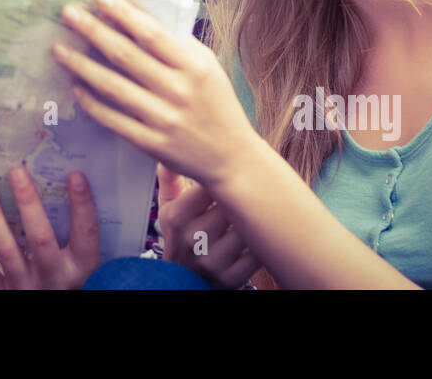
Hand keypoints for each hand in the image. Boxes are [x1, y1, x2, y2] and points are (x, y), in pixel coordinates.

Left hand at [0, 166, 99, 288]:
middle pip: (40, 238)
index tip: (74, 175)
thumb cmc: (66, 281)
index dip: (82, 205)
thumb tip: (65, 184)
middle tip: (16, 171)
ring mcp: (26, 287)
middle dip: (28, 203)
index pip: (86, 234)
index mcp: (80, 268)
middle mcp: (54, 278)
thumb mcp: (80, 262)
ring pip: (7, 251)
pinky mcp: (2, 294)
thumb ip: (75, 233)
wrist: (51, 315)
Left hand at [54, 0, 262, 189]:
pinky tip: (75, 87)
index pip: (152, 34)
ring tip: (59, 49)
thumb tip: (138, 20)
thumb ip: (178, 45)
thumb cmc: (217, 104)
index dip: (123, 14)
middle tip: (68, 13)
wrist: (231, 157)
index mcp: (194, 66)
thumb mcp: (208, 67)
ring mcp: (163, 119)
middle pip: (126, 56)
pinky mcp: (151, 143)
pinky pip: (113, 120)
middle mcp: (178, 91)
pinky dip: (92, 103)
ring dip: (82, 66)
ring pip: (113, 87)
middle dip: (93, 31)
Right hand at [157, 164, 259, 288]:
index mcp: (176, 216)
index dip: (226, 178)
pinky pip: (258, 254)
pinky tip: (258, 234)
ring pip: (247, 229)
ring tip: (256, 209)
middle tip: (254, 186)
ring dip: (255, 218)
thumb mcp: (168, 209)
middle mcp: (191, 239)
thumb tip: (169, 150)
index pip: (209, 186)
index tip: (235, 171)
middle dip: (243, 197)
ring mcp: (211, 262)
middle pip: (231, 206)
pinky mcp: (231, 279)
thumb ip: (169, 178)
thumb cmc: (181, 238)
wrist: (182, 280)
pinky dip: (263, 242)